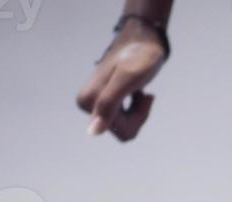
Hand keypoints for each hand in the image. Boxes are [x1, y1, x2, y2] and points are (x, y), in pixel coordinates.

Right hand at [77, 20, 166, 141]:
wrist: (142, 39)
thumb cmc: (139, 56)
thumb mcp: (127, 79)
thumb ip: (108, 104)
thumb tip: (93, 132)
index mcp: (88, 100)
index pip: (121, 131)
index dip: (137, 116)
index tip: (141, 92)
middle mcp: (88, 104)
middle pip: (123, 132)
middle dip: (138, 115)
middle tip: (143, 93)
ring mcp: (96, 104)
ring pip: (125, 127)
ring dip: (138, 111)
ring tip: (140, 91)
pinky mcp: (104, 102)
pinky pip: (125, 120)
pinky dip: (137, 107)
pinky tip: (138, 91)